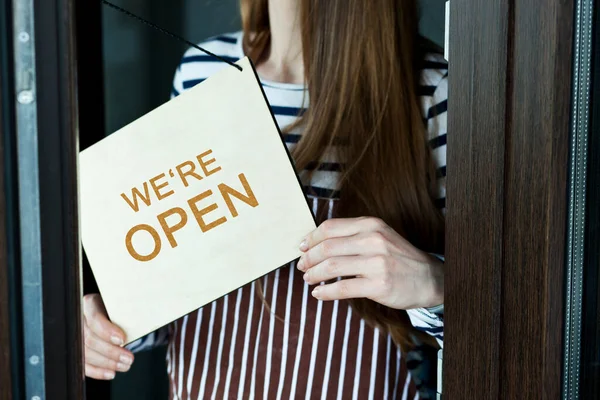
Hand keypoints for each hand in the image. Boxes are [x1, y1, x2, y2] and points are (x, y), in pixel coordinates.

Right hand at [83, 294, 133, 379]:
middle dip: (111, 352)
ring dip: (107, 363)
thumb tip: (139, 324)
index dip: (107, 332)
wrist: (113, 312)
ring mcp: (76, 335)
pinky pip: (83, 364)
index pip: (94, 319)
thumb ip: (126, 312)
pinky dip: (97, 371)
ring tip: (124, 365)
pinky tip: (111, 372)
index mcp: (90, 304)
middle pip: (89, 339)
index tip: (122, 339)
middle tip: (129, 358)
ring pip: (86, 354)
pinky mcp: (77, 349)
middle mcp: (80, 319)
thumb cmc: (119, 309)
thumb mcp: (123, 306)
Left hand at [298, 217, 442, 308]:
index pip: (330, 227)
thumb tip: (316, 243)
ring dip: (314, 274)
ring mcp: (377, 262)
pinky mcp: (379, 285)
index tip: (302, 248)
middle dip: (309, 258)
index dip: (311, 238)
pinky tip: (319, 294)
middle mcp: (373, 240)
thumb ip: (352, 235)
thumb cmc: (397, 258)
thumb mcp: (379, 236)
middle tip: (302, 266)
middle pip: (327, 247)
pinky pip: (343, 288)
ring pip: (332, 267)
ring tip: (308, 279)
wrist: (429, 278)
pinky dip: (326, 292)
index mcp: (371, 224)